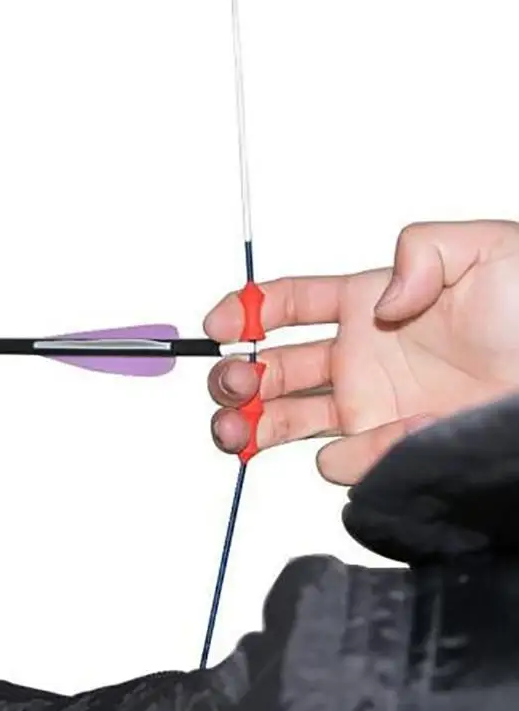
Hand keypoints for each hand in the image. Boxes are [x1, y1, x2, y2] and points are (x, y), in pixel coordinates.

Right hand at [205, 220, 518, 484]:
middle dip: (233, 376)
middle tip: (231, 383)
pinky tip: (366, 441)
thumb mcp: (490, 251)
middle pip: (269, 368)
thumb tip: (382, 304)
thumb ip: (423, 250)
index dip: (245, 311)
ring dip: (246, 426)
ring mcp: (367, 407)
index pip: (289, 304)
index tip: (220, 325)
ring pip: (282, 420)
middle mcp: (358, 358)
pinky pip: (343, 459)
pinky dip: (345, 456)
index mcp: (368, 304)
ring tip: (234, 431)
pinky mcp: (386, 450)